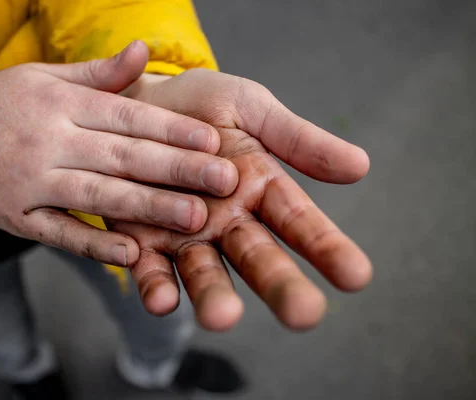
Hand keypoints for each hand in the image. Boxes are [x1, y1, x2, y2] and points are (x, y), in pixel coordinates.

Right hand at [0, 43, 237, 266]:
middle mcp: (48, 141)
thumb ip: (99, 74)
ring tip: (195, 219)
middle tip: (224, 181)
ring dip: (149, 209)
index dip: (172, 129)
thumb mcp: (44, 77)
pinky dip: (95, 246)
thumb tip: (144, 49)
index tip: (213, 141)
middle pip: (122, 156)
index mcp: (59, 103)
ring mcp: (31, 183)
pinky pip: (60, 235)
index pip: (127, 115)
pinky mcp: (16, 219)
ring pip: (99, 196)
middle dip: (177, 169)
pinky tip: (132, 256)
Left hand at [112, 69, 371, 330]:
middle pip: (258, 258)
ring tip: (222, 317)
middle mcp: (228, 224)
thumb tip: (361, 165)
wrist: (139, 101)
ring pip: (204, 272)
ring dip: (213, 296)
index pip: (302, 224)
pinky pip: (149, 269)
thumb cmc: (198, 106)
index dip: (329, 248)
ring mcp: (185, 237)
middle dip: (280, 286)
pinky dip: (155, 285)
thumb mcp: (250, 109)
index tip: (358, 275)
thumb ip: (296, 139)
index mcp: (262, 190)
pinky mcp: (141, 242)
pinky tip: (162, 301)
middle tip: (305, 314)